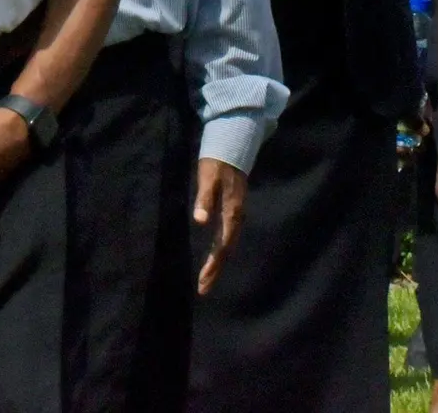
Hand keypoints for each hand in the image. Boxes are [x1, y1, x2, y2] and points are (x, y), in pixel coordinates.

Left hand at [193, 158, 247, 294]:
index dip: (213, 265)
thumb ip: (204, 199)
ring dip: (217, 263)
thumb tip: (200, 221)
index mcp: (232, 213)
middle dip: (215, 270)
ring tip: (206, 280)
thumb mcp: (208, 179)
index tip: (203, 280)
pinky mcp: (232, 213)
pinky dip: (219, 252)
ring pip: (227, 246)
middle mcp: (237, 218)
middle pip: (226, 250)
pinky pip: (227, 238)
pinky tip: (213, 258)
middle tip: (203, 289)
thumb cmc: (216, 164)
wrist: (232, 148)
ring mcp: (236, 216)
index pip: (222, 246)